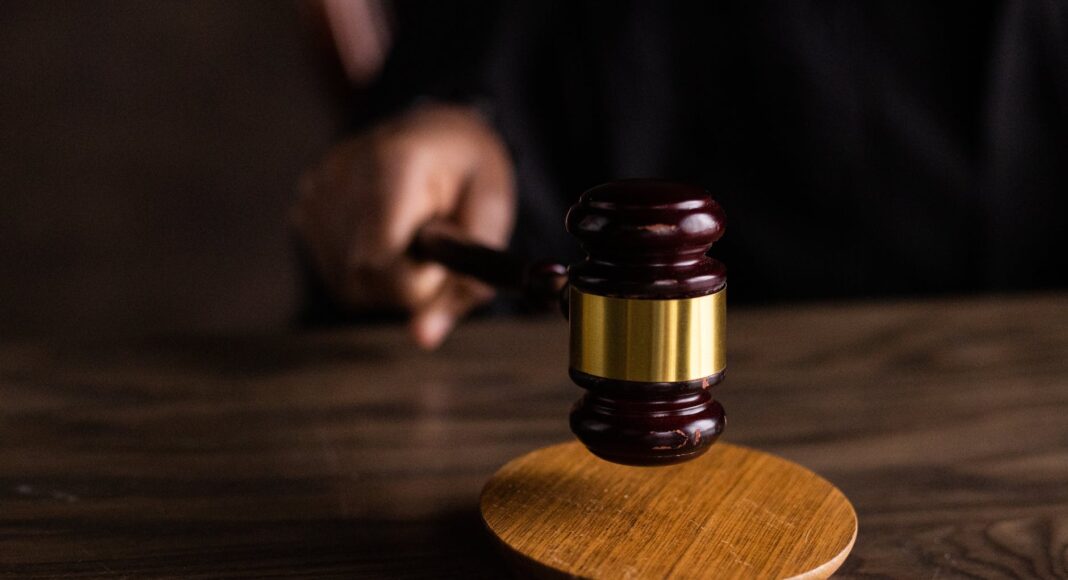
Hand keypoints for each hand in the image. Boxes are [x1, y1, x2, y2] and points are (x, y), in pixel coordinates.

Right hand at [293, 103, 515, 348]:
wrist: (437, 129)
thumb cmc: (470, 172)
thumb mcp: (492, 216)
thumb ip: (466, 280)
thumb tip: (423, 339)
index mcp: (394, 163)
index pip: (379, 260)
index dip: (417, 281)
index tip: (443, 258)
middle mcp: (342, 173)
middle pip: (362, 278)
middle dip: (408, 284)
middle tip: (435, 247)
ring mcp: (316, 190)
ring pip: (348, 285)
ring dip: (389, 281)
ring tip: (412, 235)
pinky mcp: (304, 206)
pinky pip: (336, 273)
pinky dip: (368, 271)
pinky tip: (387, 236)